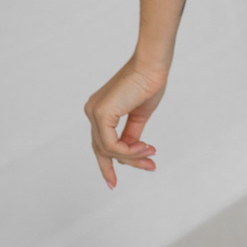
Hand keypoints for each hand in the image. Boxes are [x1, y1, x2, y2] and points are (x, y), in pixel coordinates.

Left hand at [83, 54, 168, 187]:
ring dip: (133, 156)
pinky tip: (145, 148)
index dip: (108, 164)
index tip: (114, 182)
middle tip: (150, 168)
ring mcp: (94, 112)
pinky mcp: (101, 114)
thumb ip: (131, 134)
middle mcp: (93, 111)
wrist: (153, 64)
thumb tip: (130, 153)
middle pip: (103, 149)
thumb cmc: (150, 82)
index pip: (102, 143)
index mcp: (100, 110)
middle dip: (126, 163)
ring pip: (108, 150)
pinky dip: (128, 151)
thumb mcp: (140, 115)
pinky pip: (111, 145)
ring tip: (152, 154)